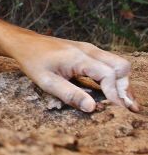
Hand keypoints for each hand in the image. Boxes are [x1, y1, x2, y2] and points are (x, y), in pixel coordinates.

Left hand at [11, 34, 138, 112]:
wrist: (25, 43)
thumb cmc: (33, 61)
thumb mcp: (46, 82)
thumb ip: (70, 94)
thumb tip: (92, 108)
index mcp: (79, 57)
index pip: (108, 75)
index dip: (115, 94)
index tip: (118, 110)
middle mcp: (89, 50)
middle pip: (121, 67)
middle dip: (125, 88)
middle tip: (128, 108)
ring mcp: (90, 49)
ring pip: (118, 64)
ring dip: (122, 83)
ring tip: (124, 103)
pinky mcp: (88, 52)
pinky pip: (109, 63)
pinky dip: (115, 78)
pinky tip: (113, 92)